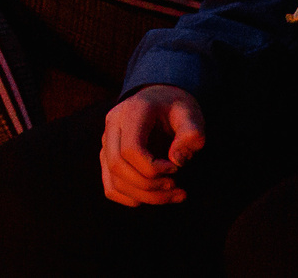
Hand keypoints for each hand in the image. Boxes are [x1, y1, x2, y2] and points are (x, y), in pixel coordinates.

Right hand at [100, 85, 206, 207]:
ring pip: (114, 180)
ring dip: (145, 197)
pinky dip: (131, 199)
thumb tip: (176, 161)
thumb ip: (191, 133)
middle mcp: (112, 125)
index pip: (130, 149)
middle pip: (117, 166)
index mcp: (132, 112)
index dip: (153, 168)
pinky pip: (111, 187)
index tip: (176, 169)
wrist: (160, 99)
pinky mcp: (107, 155)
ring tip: (173, 194)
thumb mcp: (191, 114)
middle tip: (176, 186)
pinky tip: (154, 196)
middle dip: (149, 186)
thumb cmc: (177, 109)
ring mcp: (106, 141)